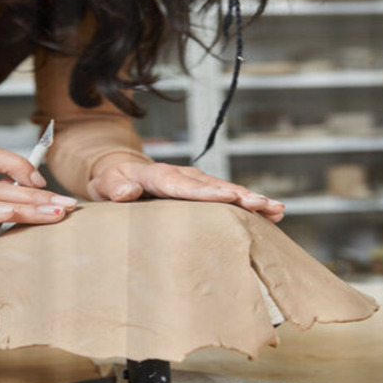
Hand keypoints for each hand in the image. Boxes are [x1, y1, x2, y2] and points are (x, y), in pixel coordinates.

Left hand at [87, 161, 285, 222]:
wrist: (119, 170)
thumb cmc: (112, 182)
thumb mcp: (105, 185)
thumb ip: (115, 188)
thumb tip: (126, 192)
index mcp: (160, 176)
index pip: (185, 186)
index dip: (208, 193)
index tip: (230, 199)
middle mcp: (183, 175)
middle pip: (216, 187)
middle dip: (242, 196)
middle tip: (266, 205)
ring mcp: (195, 181)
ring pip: (228, 190)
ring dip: (252, 199)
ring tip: (277, 209)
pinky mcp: (203, 189)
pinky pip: (228, 195)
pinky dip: (249, 202)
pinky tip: (271, 212)